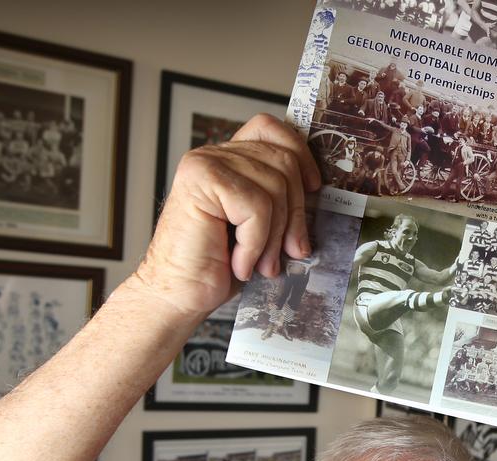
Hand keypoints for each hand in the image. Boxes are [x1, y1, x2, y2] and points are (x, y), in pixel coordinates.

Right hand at [137, 114, 320, 316]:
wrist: (178, 295)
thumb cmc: (217, 267)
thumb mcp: (261, 228)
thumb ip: (280, 201)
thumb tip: (318, 194)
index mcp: (229, 159)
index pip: (271, 129)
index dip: (300, 154)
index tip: (313, 189)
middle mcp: (214, 155)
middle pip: (283, 161)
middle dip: (295, 213)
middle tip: (290, 251)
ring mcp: (205, 164)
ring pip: (275, 186)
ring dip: (274, 236)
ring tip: (261, 264)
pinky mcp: (201, 182)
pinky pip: (256, 207)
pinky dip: (255, 244)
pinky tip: (240, 264)